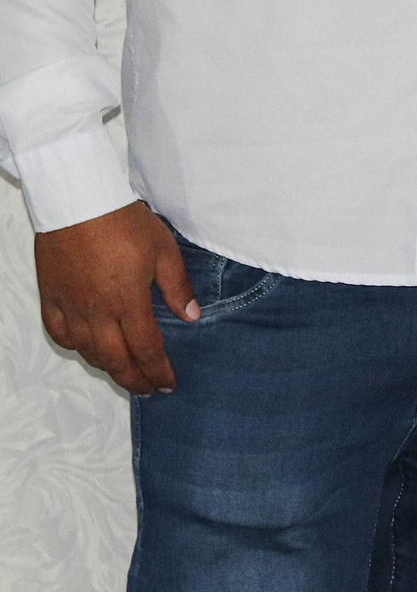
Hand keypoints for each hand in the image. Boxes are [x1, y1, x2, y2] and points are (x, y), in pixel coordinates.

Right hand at [33, 202, 197, 394]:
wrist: (78, 201)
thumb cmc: (124, 222)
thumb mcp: (163, 250)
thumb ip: (177, 287)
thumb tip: (191, 316)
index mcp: (127, 302)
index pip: (146, 349)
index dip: (158, 371)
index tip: (168, 384)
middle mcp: (96, 311)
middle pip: (115, 359)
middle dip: (134, 380)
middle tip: (148, 389)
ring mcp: (70, 306)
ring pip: (86, 350)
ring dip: (106, 366)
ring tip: (123, 371)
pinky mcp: (50, 296)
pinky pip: (58, 332)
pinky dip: (73, 346)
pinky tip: (86, 348)